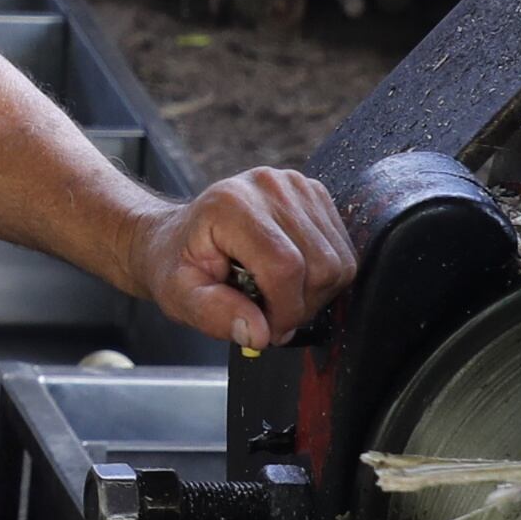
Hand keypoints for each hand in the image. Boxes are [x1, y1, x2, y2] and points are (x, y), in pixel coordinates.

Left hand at [135, 168, 358, 350]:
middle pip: (320, 265)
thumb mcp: (179, 296)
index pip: (285, 266)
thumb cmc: (177, 265)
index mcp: (231, 205)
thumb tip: (259, 334)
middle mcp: (269, 186)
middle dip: (300, 306)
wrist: (177, 236)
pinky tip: (291, 279)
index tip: (268, 331)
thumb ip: (214, 315)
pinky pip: (343, 250)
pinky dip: (323, 276)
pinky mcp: (314, 193)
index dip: (284, 311)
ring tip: (278, 297)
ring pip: (338, 260)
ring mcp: (296, 185)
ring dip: (315, 294)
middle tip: (271, 318)